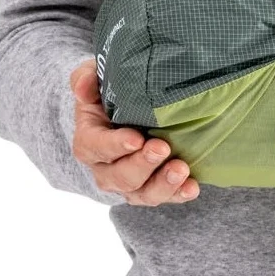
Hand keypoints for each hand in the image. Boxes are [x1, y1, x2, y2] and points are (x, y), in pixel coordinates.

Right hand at [69, 58, 198, 204]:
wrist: (128, 109)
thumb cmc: (110, 93)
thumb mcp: (96, 78)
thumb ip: (85, 78)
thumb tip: (83, 89)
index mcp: (89, 139)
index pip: (95, 147)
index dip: (114, 146)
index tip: (136, 139)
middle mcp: (105, 168)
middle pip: (118, 177)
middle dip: (141, 165)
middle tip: (162, 148)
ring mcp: (128, 182)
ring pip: (140, 194)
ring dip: (161, 185)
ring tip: (181, 170)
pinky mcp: (151, 187)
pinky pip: (162, 197)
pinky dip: (177, 194)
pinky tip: (191, 188)